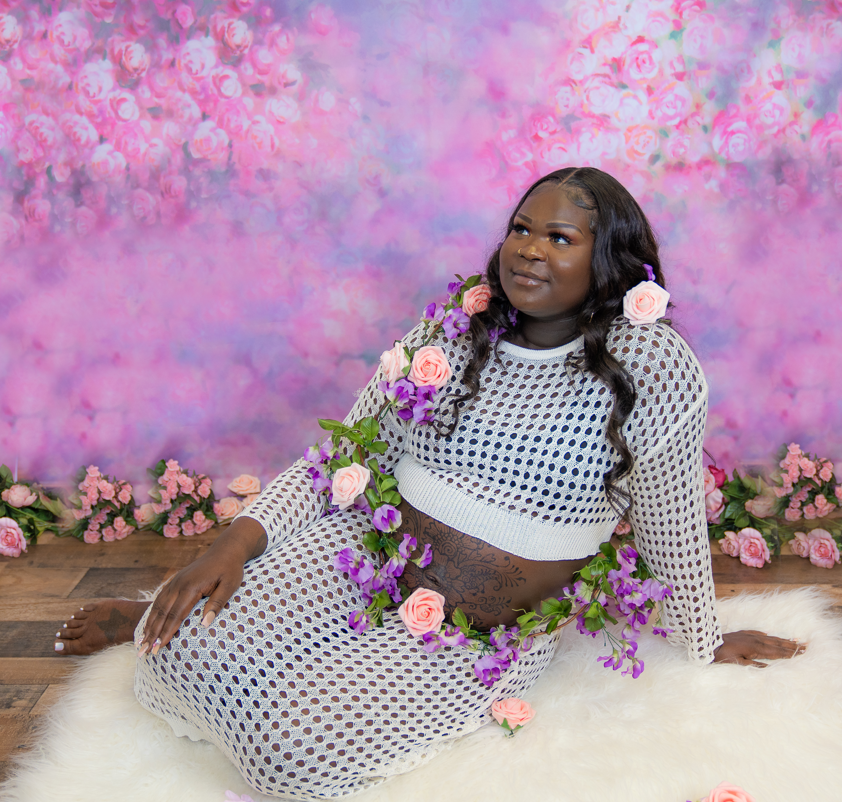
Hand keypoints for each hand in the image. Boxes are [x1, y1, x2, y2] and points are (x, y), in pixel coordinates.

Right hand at [137, 517, 266, 656]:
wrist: (225, 550)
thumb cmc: (230, 569)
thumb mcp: (230, 585)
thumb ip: (217, 604)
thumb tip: (204, 625)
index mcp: (191, 586)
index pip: (175, 615)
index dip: (165, 633)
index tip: (157, 649)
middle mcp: (179, 584)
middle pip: (162, 613)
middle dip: (151, 634)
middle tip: (143, 652)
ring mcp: (175, 581)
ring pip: (158, 606)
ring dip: (148, 625)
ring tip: (140, 643)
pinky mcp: (175, 581)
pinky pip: (160, 599)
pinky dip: (152, 613)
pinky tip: (148, 625)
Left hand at [712, 629, 805, 666]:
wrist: (709, 643)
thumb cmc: (722, 656)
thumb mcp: (738, 663)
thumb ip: (754, 665)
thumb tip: (769, 667)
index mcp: (756, 648)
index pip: (777, 651)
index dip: (790, 652)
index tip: (802, 652)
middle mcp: (755, 640)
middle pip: (776, 643)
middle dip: (791, 645)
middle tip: (805, 646)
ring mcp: (749, 635)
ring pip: (769, 638)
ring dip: (782, 639)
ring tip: (793, 640)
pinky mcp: (742, 633)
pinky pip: (757, 633)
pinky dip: (766, 635)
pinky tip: (770, 635)